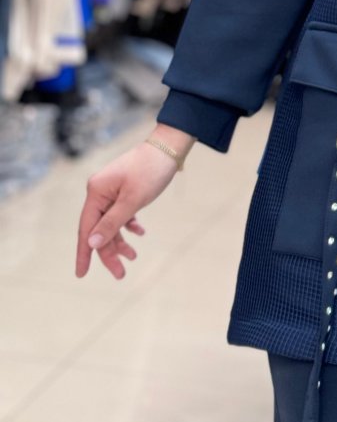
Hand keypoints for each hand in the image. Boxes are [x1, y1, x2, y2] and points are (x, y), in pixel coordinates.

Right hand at [75, 141, 178, 280]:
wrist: (169, 147)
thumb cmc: (151, 171)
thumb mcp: (132, 200)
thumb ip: (112, 223)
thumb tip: (91, 243)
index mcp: (96, 192)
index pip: (86, 228)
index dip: (84, 253)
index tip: (81, 274)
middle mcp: (100, 191)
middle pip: (99, 229)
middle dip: (108, 252)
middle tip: (120, 274)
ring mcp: (111, 190)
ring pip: (111, 223)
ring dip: (120, 241)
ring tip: (133, 256)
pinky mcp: (124, 190)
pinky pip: (121, 214)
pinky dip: (129, 224)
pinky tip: (140, 232)